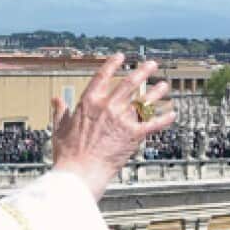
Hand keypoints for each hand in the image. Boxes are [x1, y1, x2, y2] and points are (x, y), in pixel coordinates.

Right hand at [51, 54, 173, 199]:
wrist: (80, 172)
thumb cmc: (67, 154)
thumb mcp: (59, 128)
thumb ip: (60, 111)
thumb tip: (56, 99)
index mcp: (89, 102)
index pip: (102, 76)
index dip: (112, 64)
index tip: (120, 57)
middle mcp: (108, 106)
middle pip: (129, 83)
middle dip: (143, 71)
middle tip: (152, 64)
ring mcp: (122, 120)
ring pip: (144, 101)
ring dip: (156, 92)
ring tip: (164, 85)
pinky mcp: (134, 135)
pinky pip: (153, 124)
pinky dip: (164, 119)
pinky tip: (172, 114)